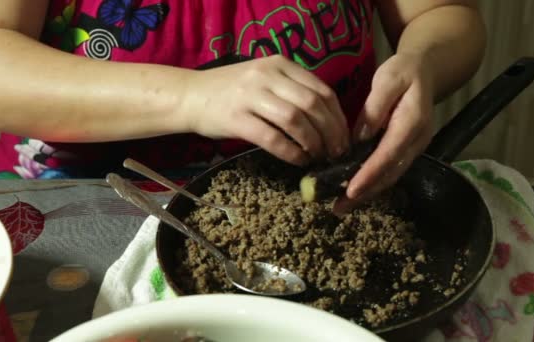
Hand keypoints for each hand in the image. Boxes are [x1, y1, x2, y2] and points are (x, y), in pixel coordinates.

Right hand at [183, 55, 348, 165]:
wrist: (189, 96)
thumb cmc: (231, 91)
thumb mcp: (264, 79)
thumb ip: (293, 90)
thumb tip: (328, 122)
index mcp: (279, 64)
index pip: (322, 90)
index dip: (338, 117)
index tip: (344, 137)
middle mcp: (266, 75)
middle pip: (312, 105)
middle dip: (331, 133)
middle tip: (336, 152)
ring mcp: (250, 95)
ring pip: (295, 120)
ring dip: (313, 143)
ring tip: (318, 157)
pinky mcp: (236, 118)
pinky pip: (272, 138)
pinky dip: (291, 152)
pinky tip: (298, 161)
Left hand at [334, 50, 434, 212]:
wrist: (425, 71)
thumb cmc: (403, 72)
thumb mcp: (387, 79)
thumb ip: (374, 107)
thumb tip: (359, 137)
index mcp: (412, 122)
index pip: (388, 154)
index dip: (370, 174)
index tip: (351, 190)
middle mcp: (417, 141)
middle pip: (390, 173)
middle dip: (366, 192)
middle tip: (340, 207)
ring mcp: (414, 148)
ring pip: (391, 176)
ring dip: (368, 193)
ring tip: (342, 206)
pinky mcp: (408, 150)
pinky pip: (390, 171)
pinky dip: (373, 184)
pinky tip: (354, 191)